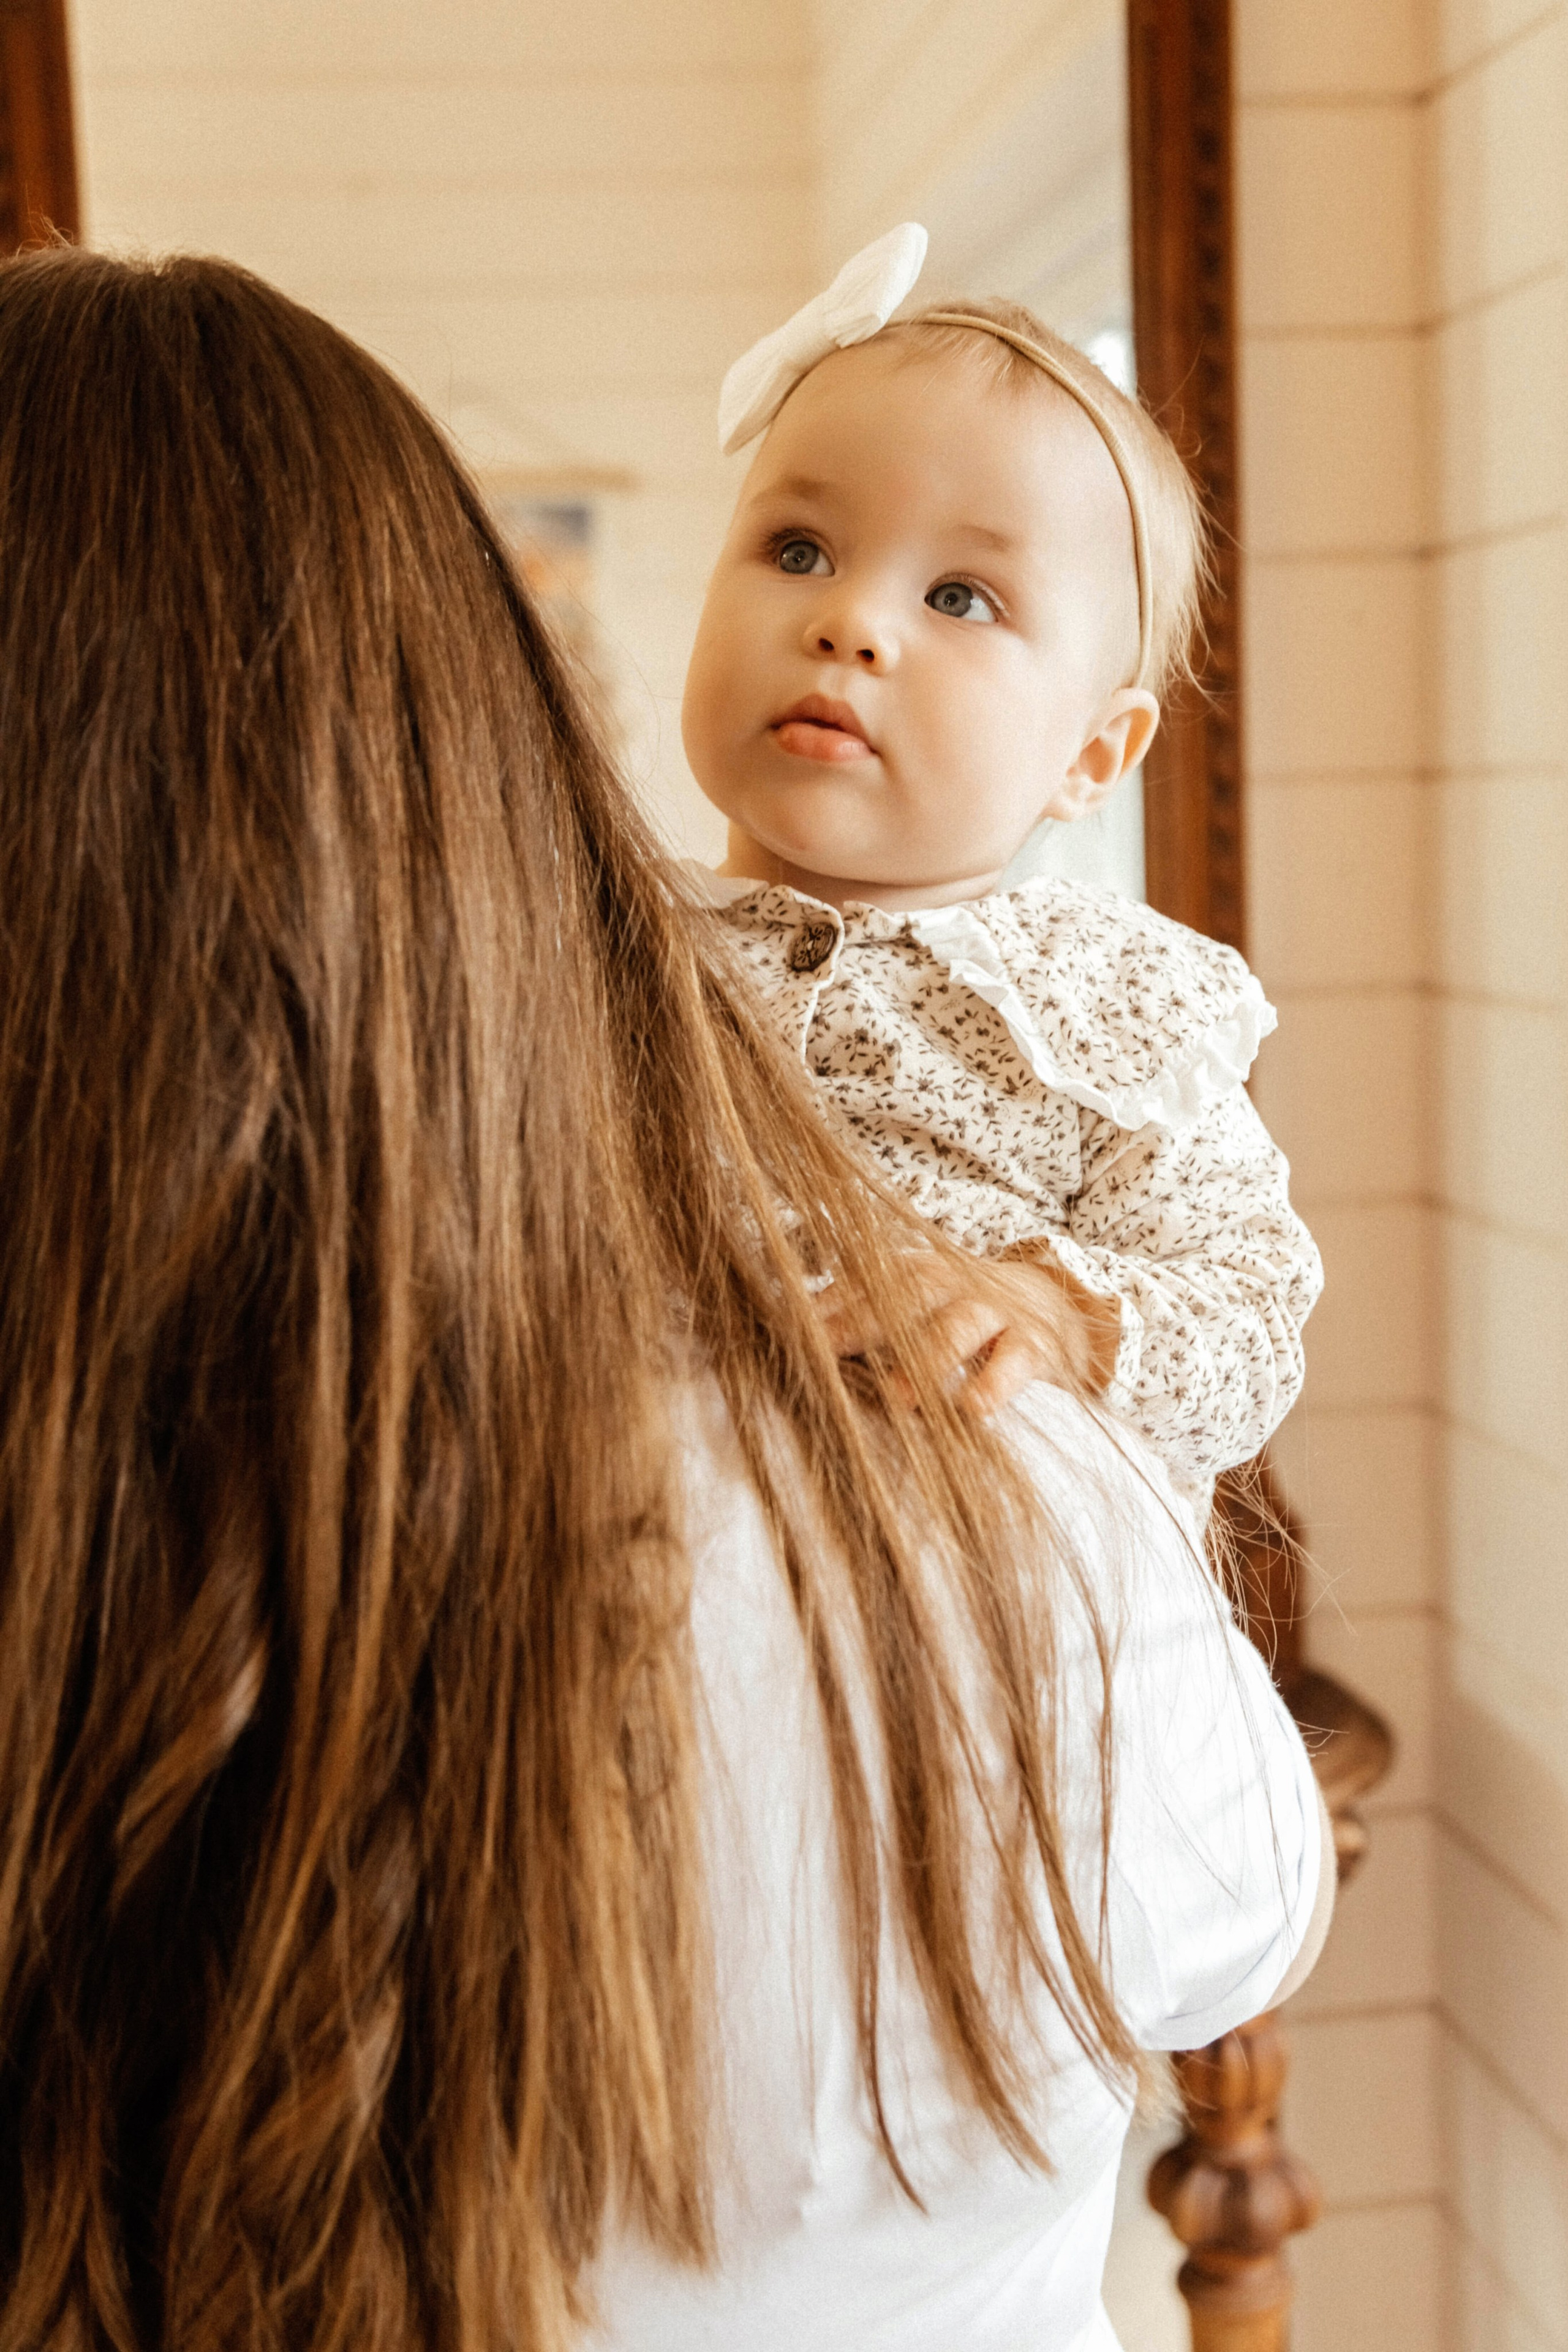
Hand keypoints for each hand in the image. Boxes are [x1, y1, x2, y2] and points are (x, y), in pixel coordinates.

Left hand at [817, 1248, 1120, 1416]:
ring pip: (957, 1328)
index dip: (825, 1307)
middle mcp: (950, 1283)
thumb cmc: (959, 1311)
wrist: (1051, 1301)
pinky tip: (973, 1409)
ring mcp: (992, 1311)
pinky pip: (1014, 1361)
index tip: (787, 1331)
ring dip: (927, 1362)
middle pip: (903, 1297)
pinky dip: (994, 1383)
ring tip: (898, 1399)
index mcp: (912, 1272)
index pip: (862, 1284)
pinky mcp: (1032, 1342)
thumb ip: (860, 1316)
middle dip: (860, 1324)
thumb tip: (790, 1339)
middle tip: (823, 1354)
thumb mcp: (913, 1304)